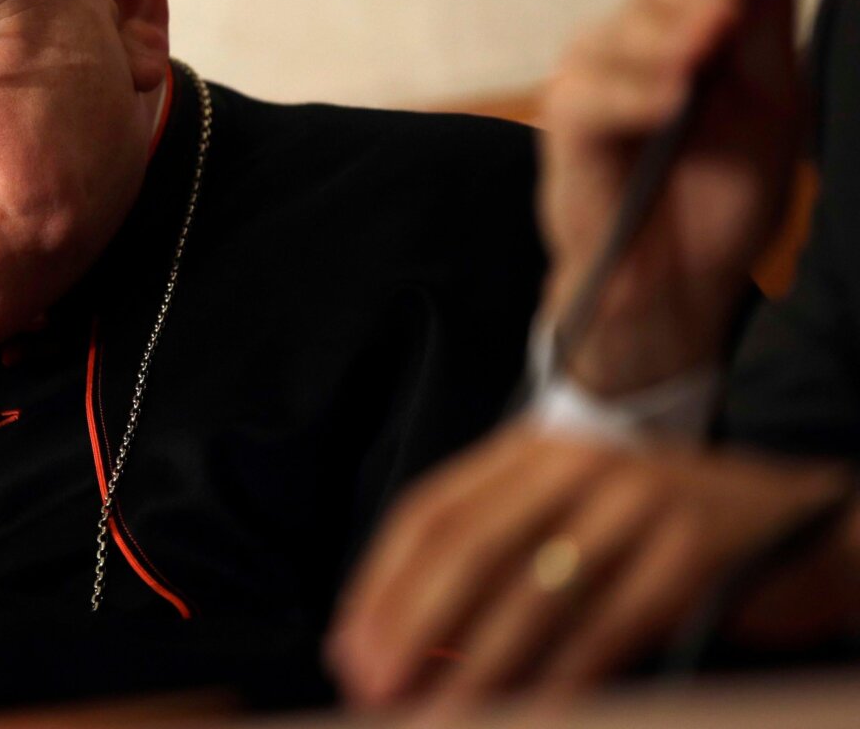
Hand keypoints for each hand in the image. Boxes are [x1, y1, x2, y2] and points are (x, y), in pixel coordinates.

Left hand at [328, 428, 849, 713]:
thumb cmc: (662, 542)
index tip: (346, 653)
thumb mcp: (571, 529)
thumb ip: (496, 566)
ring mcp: (637, 498)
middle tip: (375, 690)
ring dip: (476, 668)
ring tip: (437, 719)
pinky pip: (607, 625)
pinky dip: (561, 679)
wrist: (805, 529)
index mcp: (532, 451)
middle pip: (469, 546)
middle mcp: (577, 460)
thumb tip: (399, 644)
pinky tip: (529, 718)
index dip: (381, 586)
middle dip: (410, 625)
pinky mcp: (690, 547)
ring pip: (533, 591)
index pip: (431, 512)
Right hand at [541, 0, 814, 393]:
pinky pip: (590, 92)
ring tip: (699, 76)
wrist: (681, 283)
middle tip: (731, 18)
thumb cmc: (724, 196)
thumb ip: (770, 23)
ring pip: (623, 28)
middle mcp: (638, 42)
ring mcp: (595, 80)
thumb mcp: (772, 102)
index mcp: (695, 27)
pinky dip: (634, 95)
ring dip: (671, 42)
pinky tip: (670, 106)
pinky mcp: (565, 127)